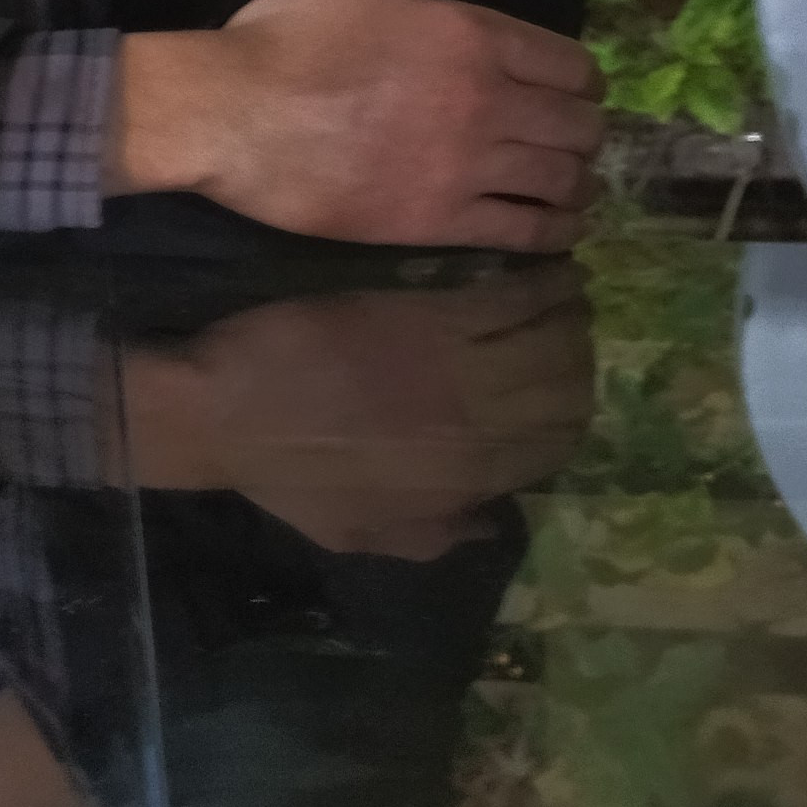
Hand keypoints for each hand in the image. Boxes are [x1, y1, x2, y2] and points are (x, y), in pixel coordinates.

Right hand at [107, 0, 603, 252]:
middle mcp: (487, 101)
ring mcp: (467, 166)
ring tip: (573, 190)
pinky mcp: (439, 221)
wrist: (232, 112)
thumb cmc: (288, 34)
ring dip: (577, 184)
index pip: (572, 65)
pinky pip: (524, 231)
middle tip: (573, 142)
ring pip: (560, 180)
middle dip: (585, 133)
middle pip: (578, 126)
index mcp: (474, 36)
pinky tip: (558, 230)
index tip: (577, 93)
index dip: (585, 82)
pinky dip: (553, 232)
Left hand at [121, 269, 593, 556]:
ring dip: (568, 311)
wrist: (227, 412)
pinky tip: (544, 270)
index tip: (565, 386)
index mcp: (465, 481)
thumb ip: (434, 536)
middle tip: (570, 330)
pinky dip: (540, 281)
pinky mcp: (430, 313)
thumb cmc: (286, 476)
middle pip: (568, 386)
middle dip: (579, 356)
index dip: (573, 412)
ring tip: (564, 293)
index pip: (557, 445)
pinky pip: (511, 296)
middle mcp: (478, 426)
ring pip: (552, 335)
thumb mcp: (360, 533)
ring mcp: (457, 366)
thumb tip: (494, 522)